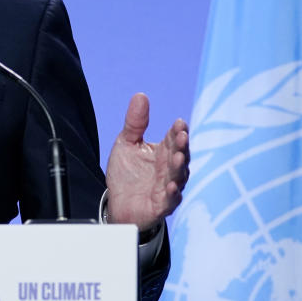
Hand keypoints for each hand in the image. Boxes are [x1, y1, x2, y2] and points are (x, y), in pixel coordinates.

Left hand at [105, 92, 188, 230]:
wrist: (119, 204)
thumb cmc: (128, 174)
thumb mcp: (127, 143)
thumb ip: (135, 123)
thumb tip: (141, 95)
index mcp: (163, 152)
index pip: (174, 139)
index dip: (177, 131)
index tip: (179, 123)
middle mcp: (170, 168)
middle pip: (180, 155)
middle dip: (182, 146)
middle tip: (181, 136)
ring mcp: (168, 187)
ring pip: (178, 176)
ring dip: (180, 167)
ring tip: (178, 157)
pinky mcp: (162, 205)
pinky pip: (171, 199)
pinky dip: (172, 193)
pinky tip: (171, 186)